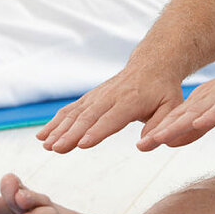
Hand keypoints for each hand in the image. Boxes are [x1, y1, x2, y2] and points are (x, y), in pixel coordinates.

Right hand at [37, 68, 185, 152]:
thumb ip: (159, 125)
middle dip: (71, 133)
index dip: (97, 131)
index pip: (112, 118)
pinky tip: (43, 136)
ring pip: (75, 113)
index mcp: (131, 101)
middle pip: (88, 116)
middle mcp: (111, 96)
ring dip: (58, 129)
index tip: (82, 144)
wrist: (152, 64)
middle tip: (56, 148)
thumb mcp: (171, 106)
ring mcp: (98, 95)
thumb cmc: (163, 90)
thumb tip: (144, 144)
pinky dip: (56, 122)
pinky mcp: (91, 97)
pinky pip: (71, 110)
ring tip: (45, 145)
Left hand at [138, 59, 214, 149]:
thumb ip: (200, 126)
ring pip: (197, 112)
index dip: (158, 133)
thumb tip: (173, 142)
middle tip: (140, 147)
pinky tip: (198, 122)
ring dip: (177, 125)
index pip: (176, 120)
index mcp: (202, 101)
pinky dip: (210, 115)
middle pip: (180, 116)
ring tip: (159, 138)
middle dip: (160, 132)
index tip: (140, 146)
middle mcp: (209, 97)